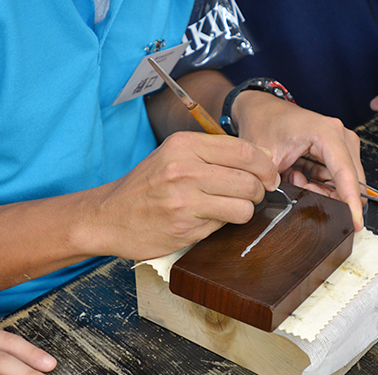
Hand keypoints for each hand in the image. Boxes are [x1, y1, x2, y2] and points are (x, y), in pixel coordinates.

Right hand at [93, 130, 280, 259]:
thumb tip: (258, 161)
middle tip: (254, 195)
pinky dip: (224, 224)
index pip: (244, 150)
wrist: (108, 216)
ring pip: (244, 206)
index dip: (265, 165)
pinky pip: (225, 225)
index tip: (269, 175)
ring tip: (232, 209)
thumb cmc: (144, 187)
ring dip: (245, 210)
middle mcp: (184, 168)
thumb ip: (210, 155)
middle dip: (260, 191)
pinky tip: (208, 220)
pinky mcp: (185, 226)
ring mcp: (184, 199)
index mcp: (183, 145)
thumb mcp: (171, 156)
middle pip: (250, 179)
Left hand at [233, 91, 365, 230]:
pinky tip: (298, 176)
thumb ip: (274, 182)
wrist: (260, 110)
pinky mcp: (337, 151)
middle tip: (298, 191)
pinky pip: (336, 179)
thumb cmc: (264, 124)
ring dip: (320, 190)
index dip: (350, 203)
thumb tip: (284, 206)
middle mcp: (341, 136)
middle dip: (328, 197)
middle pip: (349, 182)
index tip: (355, 224)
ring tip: (294, 178)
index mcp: (327, 133)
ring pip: (343, 183)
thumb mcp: (265, 157)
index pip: (346, 175)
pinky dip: (318, 185)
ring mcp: (341, 143)